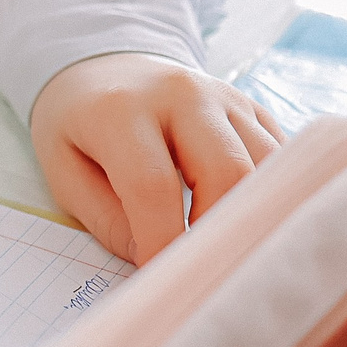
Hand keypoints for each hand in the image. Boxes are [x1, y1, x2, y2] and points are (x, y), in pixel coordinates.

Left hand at [31, 53, 282, 264]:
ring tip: (229, 252)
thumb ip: (108, 220)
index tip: (162, 278)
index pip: (152, 185)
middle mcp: (181, 94)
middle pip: (227, 171)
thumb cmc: (80, 127)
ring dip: (254, 218)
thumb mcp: (64, 171)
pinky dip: (273, 198)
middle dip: (219, 232)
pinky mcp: (255, 109)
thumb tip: (158, 263)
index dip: (161, 241)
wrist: (107, 68)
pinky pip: (283, 160)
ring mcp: (226, 97)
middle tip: (204, 271)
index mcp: (121, 109)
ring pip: (268, 166)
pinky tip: (251, 225)